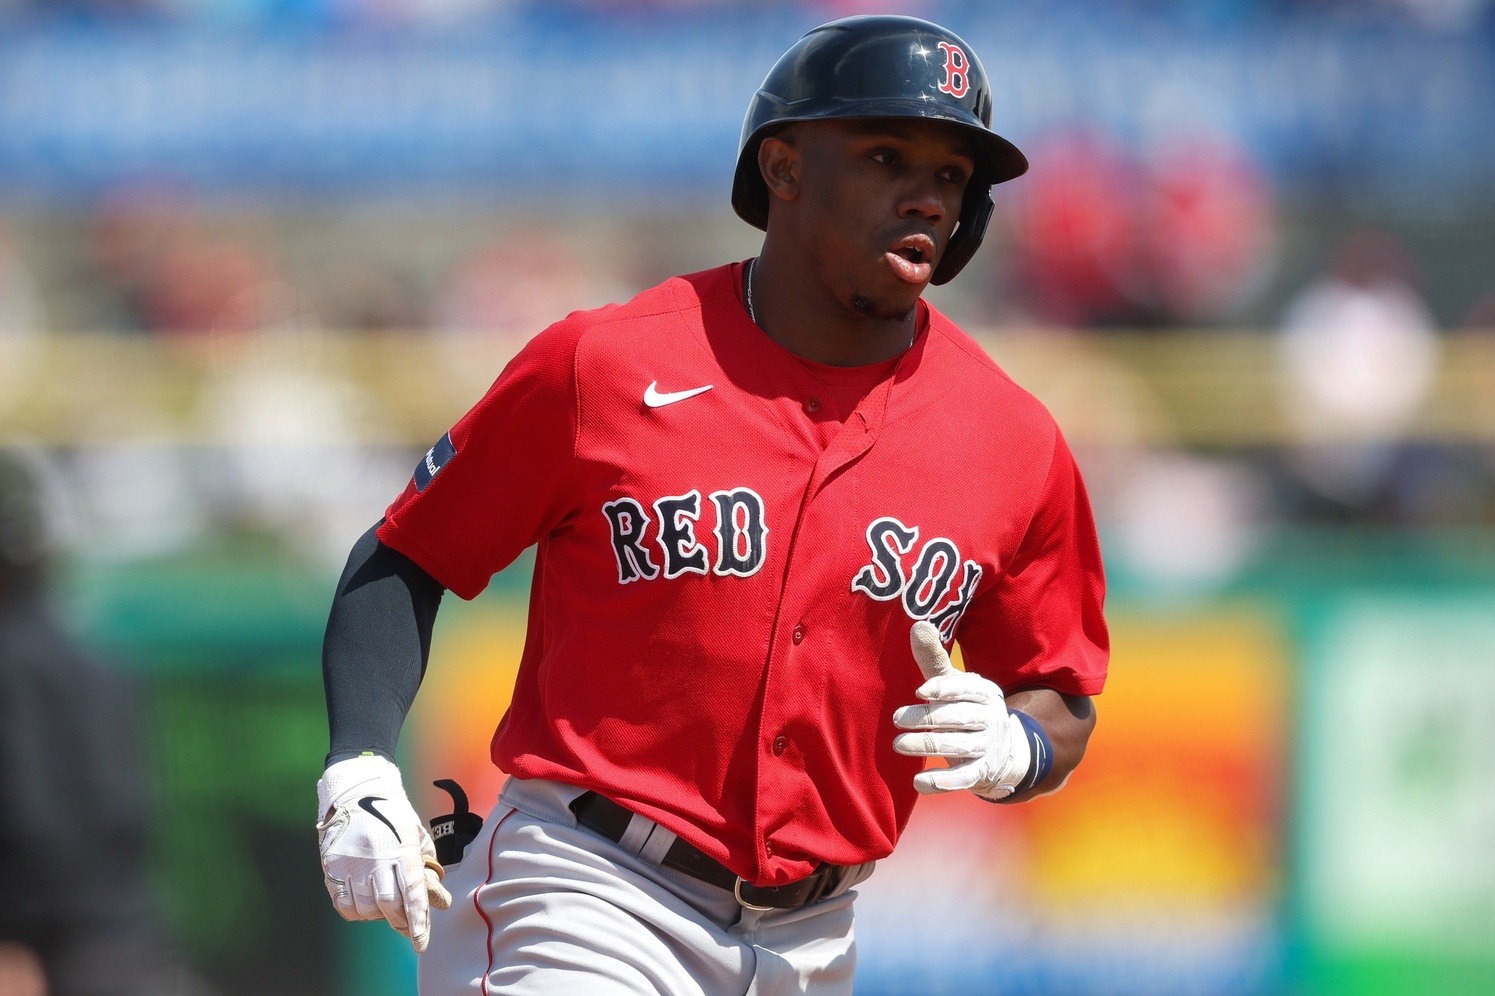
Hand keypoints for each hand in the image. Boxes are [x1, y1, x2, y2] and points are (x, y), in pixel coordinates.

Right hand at [316, 755, 451, 952]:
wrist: (357, 790)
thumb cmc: (393, 814)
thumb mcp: (416, 834)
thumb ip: (426, 867)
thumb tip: (439, 902)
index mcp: (402, 848)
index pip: (413, 893)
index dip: (418, 921)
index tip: (420, 943)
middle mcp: (376, 857)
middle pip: (389, 905)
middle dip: (400, 921)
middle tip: (406, 927)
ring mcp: (352, 862)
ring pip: (366, 907)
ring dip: (378, 916)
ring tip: (386, 910)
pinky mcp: (332, 865)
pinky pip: (344, 903)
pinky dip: (356, 912)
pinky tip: (365, 905)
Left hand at [891, 621, 1032, 800]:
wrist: (1002, 751)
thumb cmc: (965, 709)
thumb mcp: (954, 684)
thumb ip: (934, 660)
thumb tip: (918, 623)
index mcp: (984, 692)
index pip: (966, 689)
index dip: (945, 689)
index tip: (921, 690)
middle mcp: (990, 719)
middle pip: (958, 718)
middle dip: (927, 718)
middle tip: (897, 718)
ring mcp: (987, 748)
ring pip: (958, 746)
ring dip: (928, 746)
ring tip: (898, 744)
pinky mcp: (981, 773)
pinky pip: (963, 779)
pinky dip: (941, 782)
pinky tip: (918, 783)